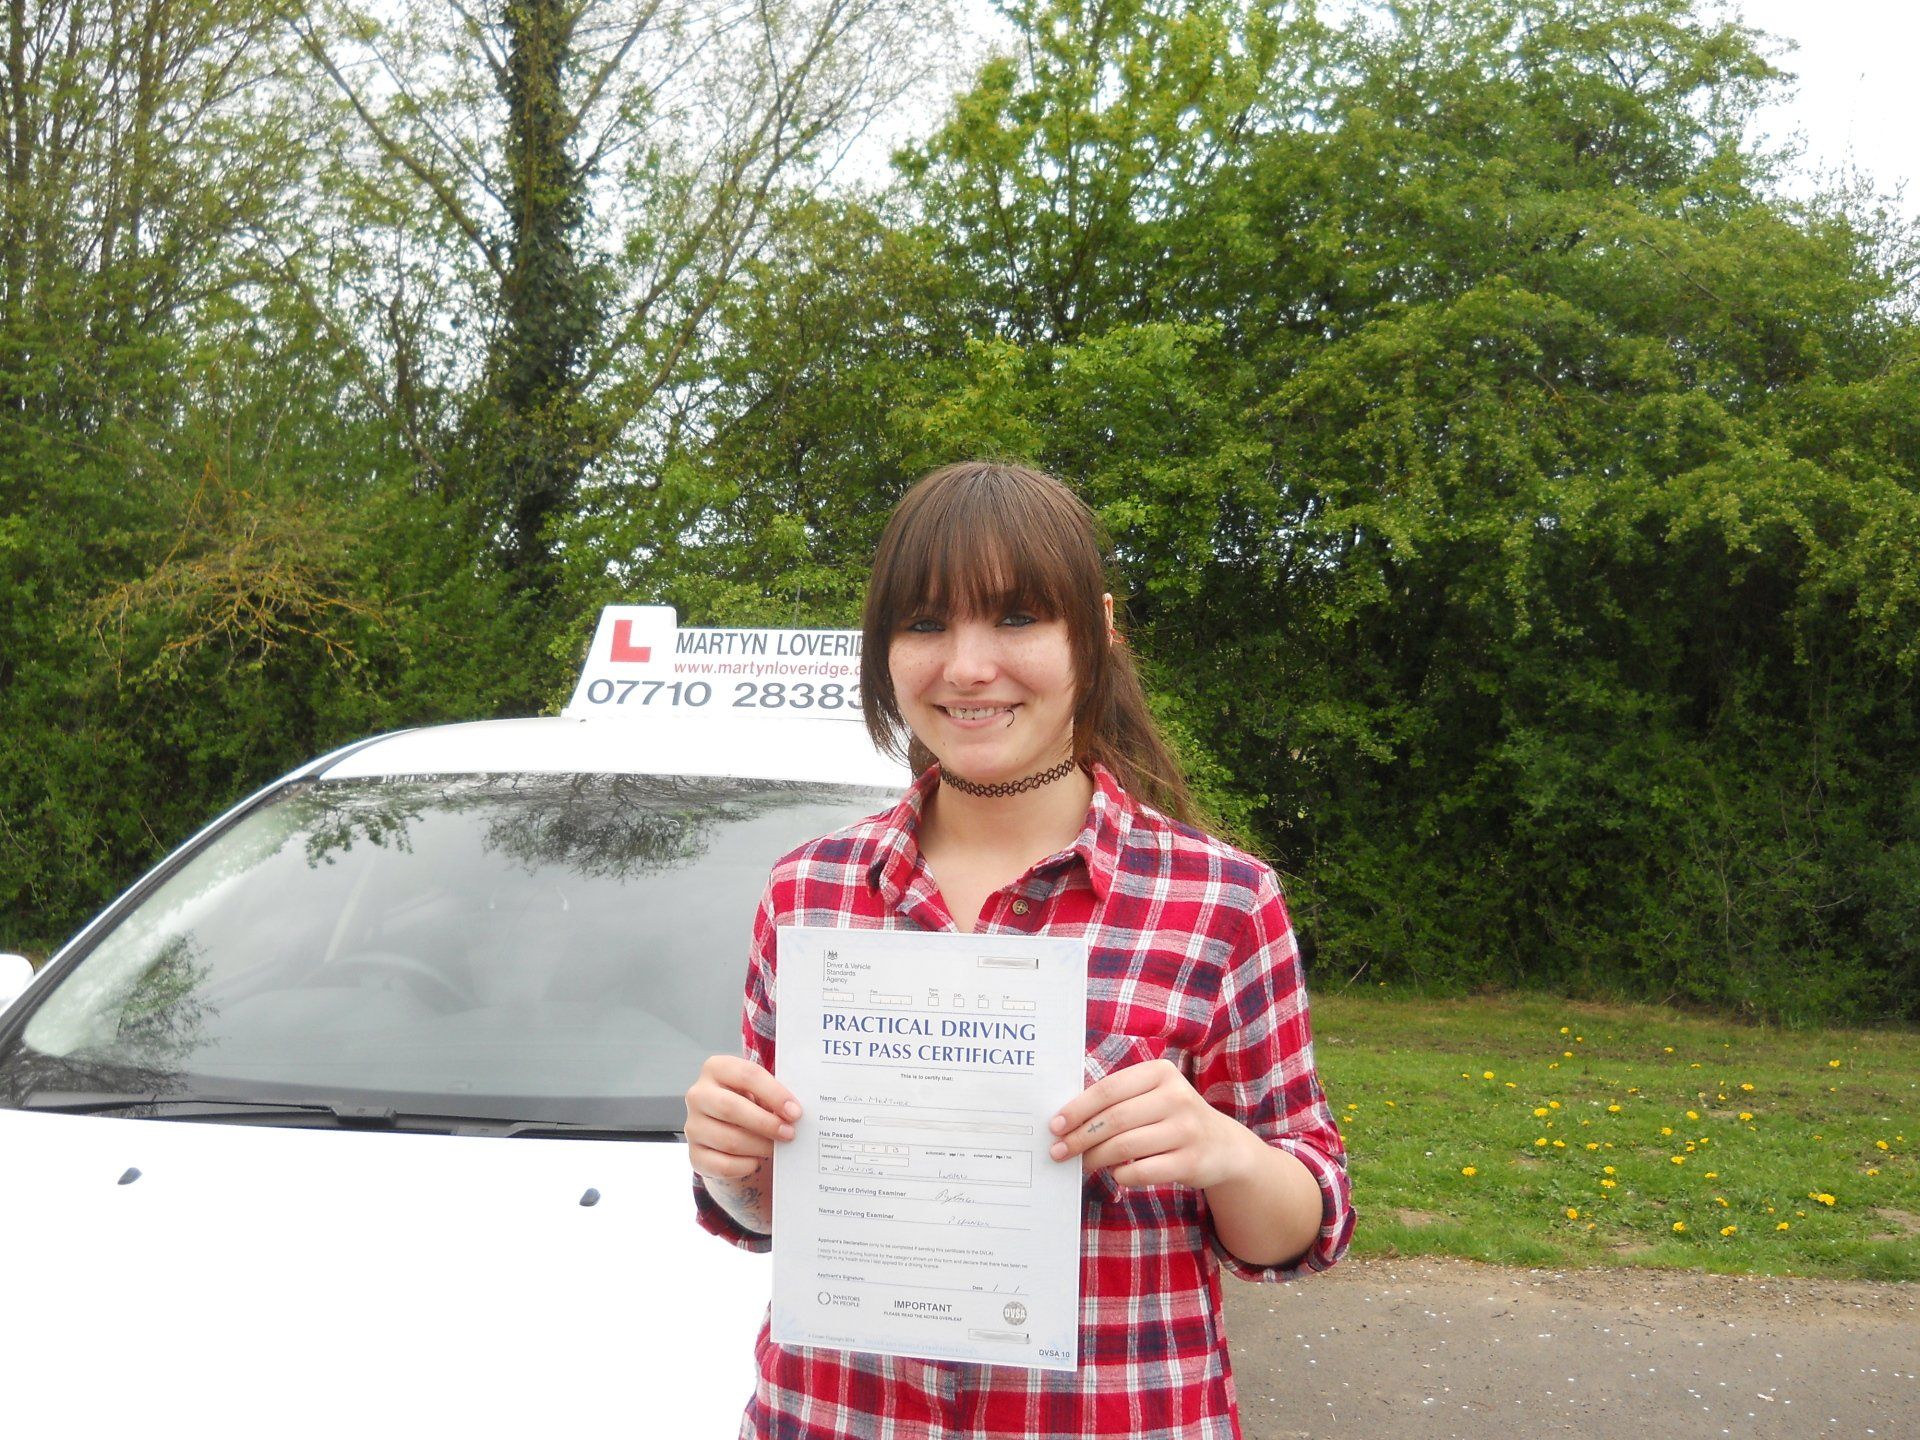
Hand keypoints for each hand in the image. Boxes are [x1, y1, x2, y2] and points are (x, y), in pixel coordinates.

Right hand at [684, 1054, 799, 1180]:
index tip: (795, 1112)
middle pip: (731, 1108)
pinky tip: (756, 1161)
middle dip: (765, 1123)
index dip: (774, 1094)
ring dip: (759, 1146)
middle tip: (789, 1133)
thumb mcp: (760, 1091)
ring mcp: (692, 1126)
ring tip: (776, 1147)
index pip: (747, 1075)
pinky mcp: (695, 1155)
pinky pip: (722, 1165)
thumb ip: (774, 1096)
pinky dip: (744, 1166)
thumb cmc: (751, 1103)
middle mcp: (698, 1095)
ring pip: (728, 1140)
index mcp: (716, 1068)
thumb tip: (793, 1113)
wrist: (730, 1129)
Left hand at [1048, 1057, 1255, 1190]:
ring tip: (1081, 1163)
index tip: (1054, 1125)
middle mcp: (1177, 1097)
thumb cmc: (1172, 1117)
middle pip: (1114, 1119)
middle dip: (1080, 1137)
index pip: (1108, 1089)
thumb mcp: (1153, 1095)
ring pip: (1125, 1146)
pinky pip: (1142, 1171)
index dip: (1077, 1108)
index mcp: (1161, 1072)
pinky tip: (1115, 1173)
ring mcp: (1186, 1130)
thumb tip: (1066, 1119)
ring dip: (1095, 1158)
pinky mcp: (1190, 1162)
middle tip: (1059, 1150)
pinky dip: (1121, 1174)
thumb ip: (1118, 1099)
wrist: (1223, 1146)